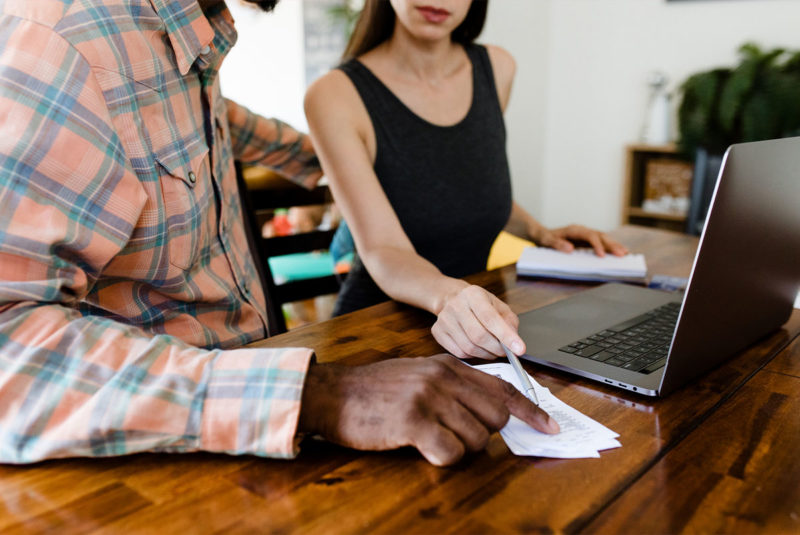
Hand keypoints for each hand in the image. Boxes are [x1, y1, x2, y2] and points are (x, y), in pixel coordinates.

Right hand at [298, 354, 559, 465]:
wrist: (334, 394)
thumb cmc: (377, 391)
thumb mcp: (420, 376)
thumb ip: (455, 387)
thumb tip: (493, 411)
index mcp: (449, 365)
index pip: (503, 388)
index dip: (531, 411)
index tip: (549, 428)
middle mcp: (444, 377)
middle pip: (496, 418)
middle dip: (483, 434)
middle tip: (453, 433)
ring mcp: (430, 398)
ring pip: (476, 440)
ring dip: (458, 448)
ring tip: (428, 438)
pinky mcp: (414, 421)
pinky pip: (451, 453)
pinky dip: (441, 457)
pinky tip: (420, 446)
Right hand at [432, 284, 522, 359]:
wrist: (451, 298)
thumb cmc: (478, 304)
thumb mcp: (498, 305)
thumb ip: (509, 321)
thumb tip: (514, 342)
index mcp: (473, 294)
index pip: (490, 318)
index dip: (506, 336)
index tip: (519, 349)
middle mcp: (456, 305)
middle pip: (478, 336)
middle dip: (496, 348)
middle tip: (505, 352)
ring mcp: (444, 319)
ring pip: (469, 347)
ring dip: (486, 354)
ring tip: (492, 350)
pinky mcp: (438, 332)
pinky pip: (459, 353)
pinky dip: (473, 355)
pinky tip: (477, 348)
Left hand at [536, 224, 627, 256]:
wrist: (543, 234)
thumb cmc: (544, 238)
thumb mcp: (546, 241)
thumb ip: (557, 244)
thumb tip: (570, 249)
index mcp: (574, 230)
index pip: (590, 236)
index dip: (597, 245)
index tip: (602, 256)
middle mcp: (582, 230)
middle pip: (600, 236)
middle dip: (611, 245)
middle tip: (622, 254)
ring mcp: (586, 235)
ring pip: (603, 238)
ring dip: (614, 245)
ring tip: (625, 253)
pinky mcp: (587, 240)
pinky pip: (601, 242)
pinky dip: (610, 247)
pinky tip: (618, 252)